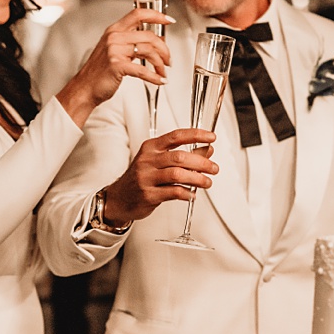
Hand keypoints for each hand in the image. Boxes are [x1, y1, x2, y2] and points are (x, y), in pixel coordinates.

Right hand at [55, 7, 174, 125]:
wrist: (85, 88)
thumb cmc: (100, 71)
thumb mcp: (113, 49)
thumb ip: (130, 41)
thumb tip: (154, 42)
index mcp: (114, 30)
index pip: (138, 14)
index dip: (156, 15)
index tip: (169, 20)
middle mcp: (114, 37)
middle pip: (149, 36)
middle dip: (164, 49)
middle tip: (168, 60)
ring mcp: (114, 51)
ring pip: (148, 51)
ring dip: (160, 64)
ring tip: (163, 72)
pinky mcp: (117, 66)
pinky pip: (143, 70)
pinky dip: (155, 77)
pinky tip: (160, 80)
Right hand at [102, 128, 218, 223]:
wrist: (119, 198)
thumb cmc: (142, 178)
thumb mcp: (160, 161)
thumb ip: (184, 155)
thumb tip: (208, 149)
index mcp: (151, 148)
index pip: (176, 136)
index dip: (196, 135)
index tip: (211, 137)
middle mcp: (147, 160)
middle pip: (180, 157)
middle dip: (202, 162)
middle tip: (214, 168)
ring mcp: (146, 177)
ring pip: (178, 175)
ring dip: (197, 179)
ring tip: (207, 182)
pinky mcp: (148, 194)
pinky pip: (173, 192)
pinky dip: (187, 193)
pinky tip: (193, 194)